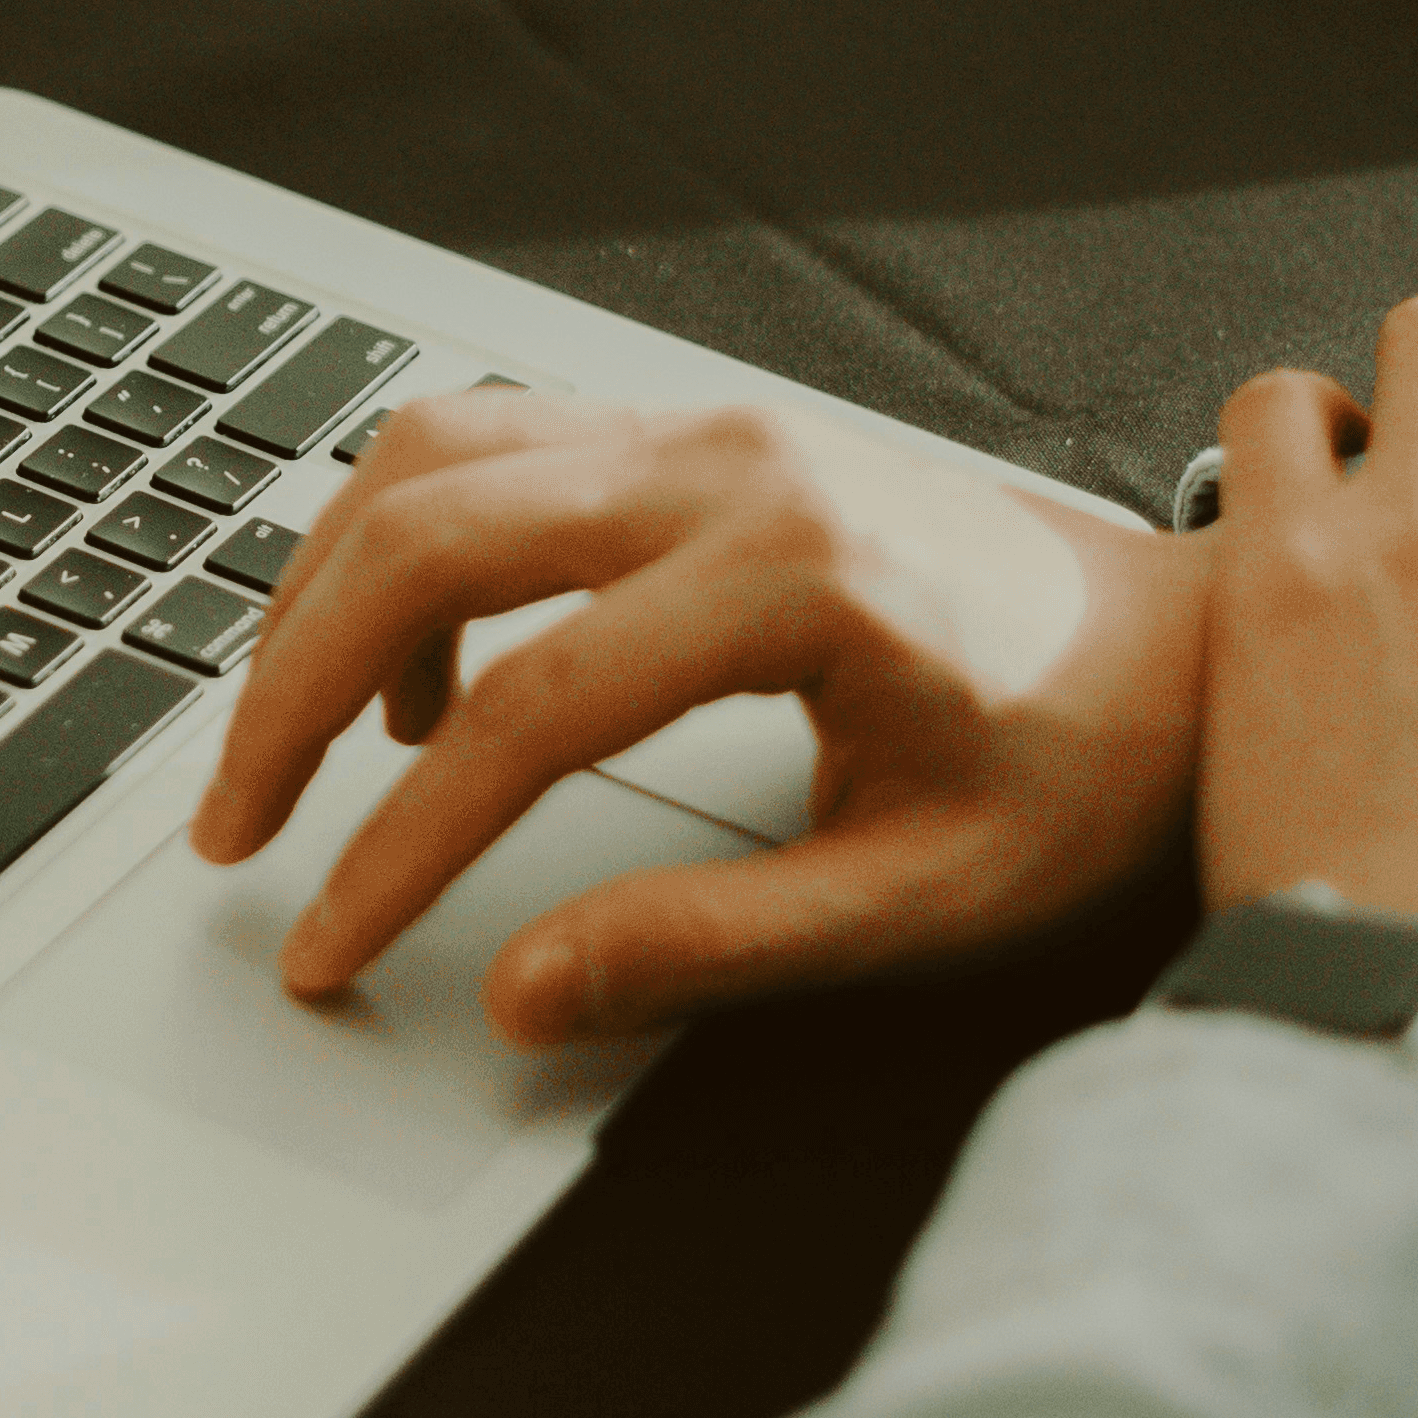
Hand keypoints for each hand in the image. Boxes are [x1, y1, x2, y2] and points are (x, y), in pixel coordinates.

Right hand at [193, 393, 1207, 1045]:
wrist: (1180, 650)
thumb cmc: (1079, 768)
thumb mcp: (921, 898)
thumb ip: (714, 948)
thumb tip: (525, 994)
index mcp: (798, 577)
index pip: (526, 713)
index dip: (401, 848)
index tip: (330, 948)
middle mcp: (732, 461)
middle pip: (427, 539)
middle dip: (291, 694)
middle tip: (237, 833)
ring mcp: (702, 423)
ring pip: (428, 458)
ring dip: (323, 596)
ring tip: (291, 752)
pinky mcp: (687, 427)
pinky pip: (484, 443)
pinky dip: (400, 542)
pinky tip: (414, 677)